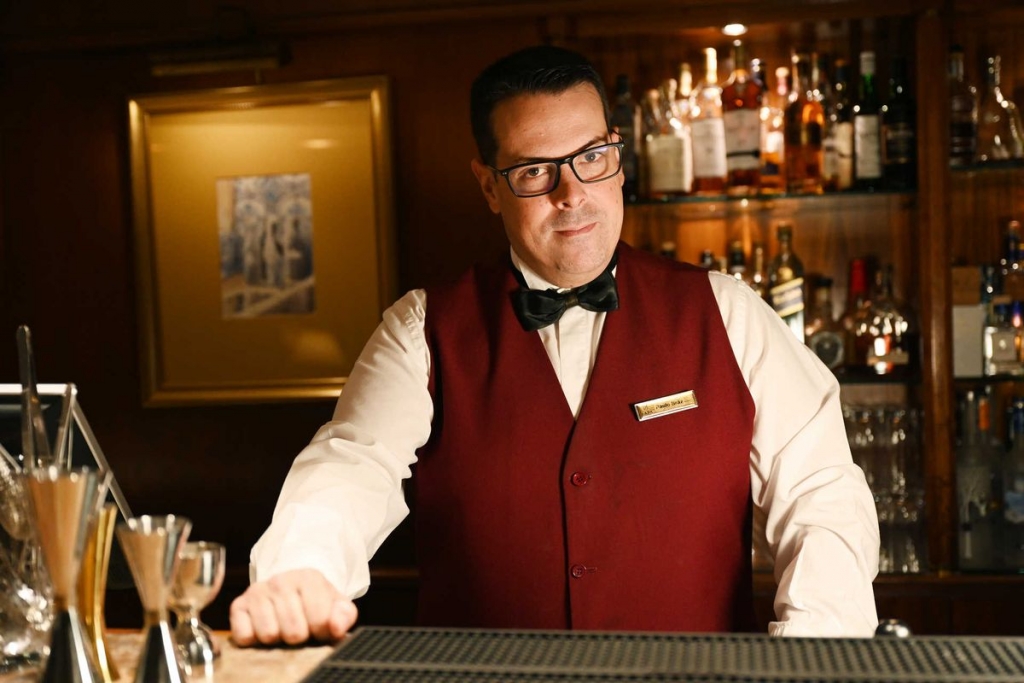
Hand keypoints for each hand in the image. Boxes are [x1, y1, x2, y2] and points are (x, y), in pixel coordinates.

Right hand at [229, 568, 357, 645]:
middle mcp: (280, 580)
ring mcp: (257, 591)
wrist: (289, 588)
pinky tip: (263, 627)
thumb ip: (344, 615)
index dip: (322, 632)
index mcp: (309, 578)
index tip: (320, 627)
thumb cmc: (315, 601)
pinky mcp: (238, 605)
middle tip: (300, 627)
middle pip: (294, 632)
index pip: (320, 620)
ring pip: (269, 635)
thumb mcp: (337, 604)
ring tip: (282, 627)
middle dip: (300, 637)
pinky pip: (244, 636)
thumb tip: (336, 629)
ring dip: (277, 639)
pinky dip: (254, 639)